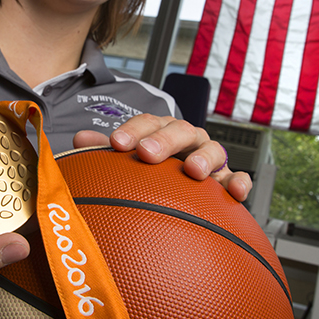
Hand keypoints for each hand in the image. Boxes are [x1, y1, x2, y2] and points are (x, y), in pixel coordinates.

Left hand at [73, 114, 251, 201]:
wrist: (181, 195)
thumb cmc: (152, 174)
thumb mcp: (128, 162)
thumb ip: (105, 152)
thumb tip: (79, 140)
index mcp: (162, 132)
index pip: (148, 123)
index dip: (133, 129)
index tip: (116, 143)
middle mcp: (188, 141)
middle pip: (181, 130)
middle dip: (164, 140)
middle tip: (147, 153)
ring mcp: (211, 160)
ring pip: (214, 150)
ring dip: (204, 158)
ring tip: (192, 171)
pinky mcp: (228, 182)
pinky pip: (238, 179)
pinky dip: (239, 182)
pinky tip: (234, 192)